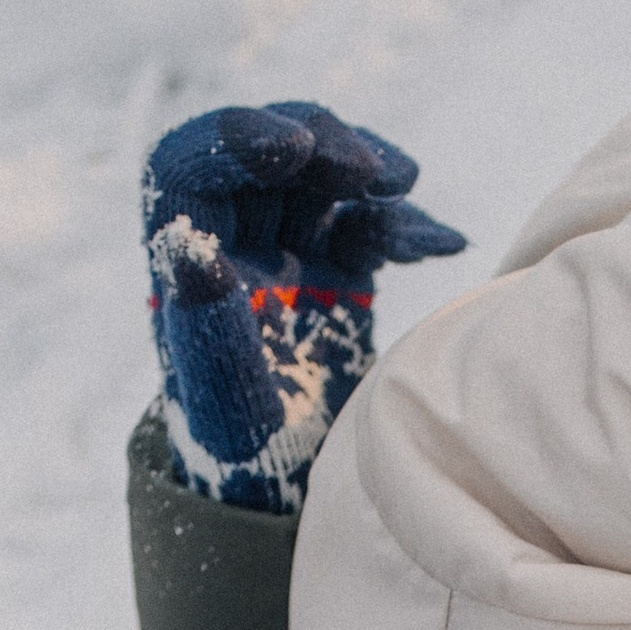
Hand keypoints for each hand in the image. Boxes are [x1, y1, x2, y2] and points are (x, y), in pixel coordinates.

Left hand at [141, 101, 466, 508]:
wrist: (287, 490)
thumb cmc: (242, 453)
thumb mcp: (223, 396)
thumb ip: (207, 320)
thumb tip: (189, 244)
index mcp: (185, 259)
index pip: (192, 165)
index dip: (237, 139)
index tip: (293, 147)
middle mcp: (233, 243)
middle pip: (266, 157)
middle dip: (318, 144)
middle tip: (367, 168)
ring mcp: (289, 252)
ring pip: (320, 177)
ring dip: (365, 168)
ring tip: (405, 183)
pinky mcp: (337, 271)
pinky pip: (368, 223)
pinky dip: (404, 223)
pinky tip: (444, 243)